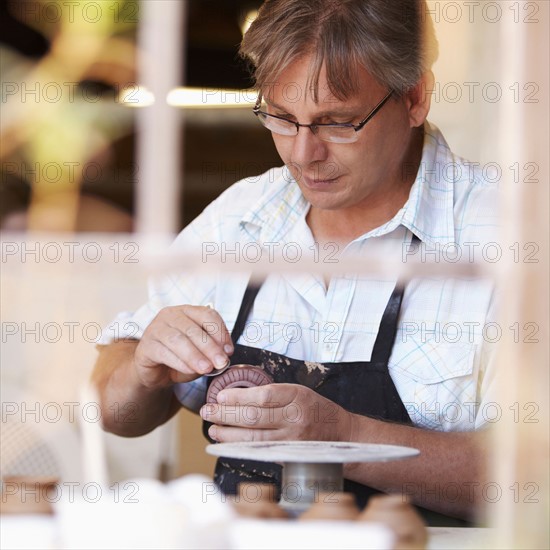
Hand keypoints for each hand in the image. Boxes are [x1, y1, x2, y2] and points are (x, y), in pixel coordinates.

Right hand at [133, 305, 232, 388]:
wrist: (154, 373)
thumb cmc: (180, 358)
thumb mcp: (200, 354)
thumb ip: (210, 353)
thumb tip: (223, 357)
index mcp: (187, 311)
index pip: (207, 314)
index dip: (220, 332)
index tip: (229, 350)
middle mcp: (170, 315)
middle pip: (193, 329)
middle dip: (210, 347)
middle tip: (221, 362)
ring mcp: (155, 329)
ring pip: (178, 340)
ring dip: (195, 355)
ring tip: (207, 368)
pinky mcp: (145, 346)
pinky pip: (164, 352)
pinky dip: (180, 362)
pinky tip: (190, 370)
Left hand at [200, 383, 353, 442]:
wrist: (341, 435)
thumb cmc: (315, 409)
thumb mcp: (298, 391)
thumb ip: (273, 394)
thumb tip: (237, 395)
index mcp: (297, 396)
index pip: (263, 396)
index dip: (238, 397)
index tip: (220, 396)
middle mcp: (295, 418)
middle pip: (254, 417)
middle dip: (226, 414)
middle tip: (207, 410)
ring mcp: (291, 440)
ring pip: (253, 438)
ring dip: (228, 433)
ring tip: (213, 428)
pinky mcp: (288, 455)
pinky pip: (259, 451)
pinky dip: (239, 447)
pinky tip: (226, 443)